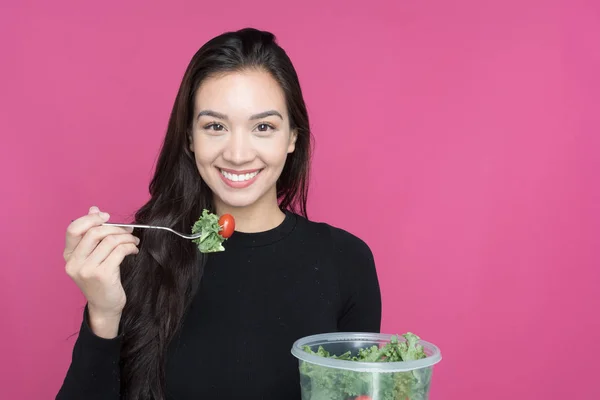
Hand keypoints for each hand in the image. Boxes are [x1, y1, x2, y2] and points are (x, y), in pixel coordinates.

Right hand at [64, 206, 139, 337]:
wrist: (105, 306)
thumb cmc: (101, 279)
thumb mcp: (94, 256)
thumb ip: (92, 234)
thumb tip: (94, 209)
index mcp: (69, 256)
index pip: (73, 229)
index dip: (90, 219)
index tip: (107, 217)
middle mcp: (74, 263)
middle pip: (94, 232)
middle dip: (116, 228)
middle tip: (129, 231)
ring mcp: (87, 270)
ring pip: (109, 241)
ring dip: (126, 238)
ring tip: (133, 242)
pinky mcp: (102, 275)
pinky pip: (119, 251)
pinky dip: (130, 247)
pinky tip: (134, 251)